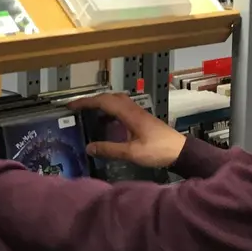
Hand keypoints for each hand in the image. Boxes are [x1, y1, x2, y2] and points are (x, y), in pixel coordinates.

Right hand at [69, 93, 185, 168]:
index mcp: (129, 114)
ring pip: (116, 100)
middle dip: (91, 100)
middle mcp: (133, 109)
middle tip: (77, 109)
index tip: (71, 106)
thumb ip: (109, 149)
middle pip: (109, 97)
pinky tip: (107, 122)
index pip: (103, 101)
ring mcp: (138, 112)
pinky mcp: (142, 118)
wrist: (180, 151)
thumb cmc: (157, 151)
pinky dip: (110, 110)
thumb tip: (88, 148)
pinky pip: (122, 107)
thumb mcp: (132, 153)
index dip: (86, 102)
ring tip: (88, 113)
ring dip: (101, 103)